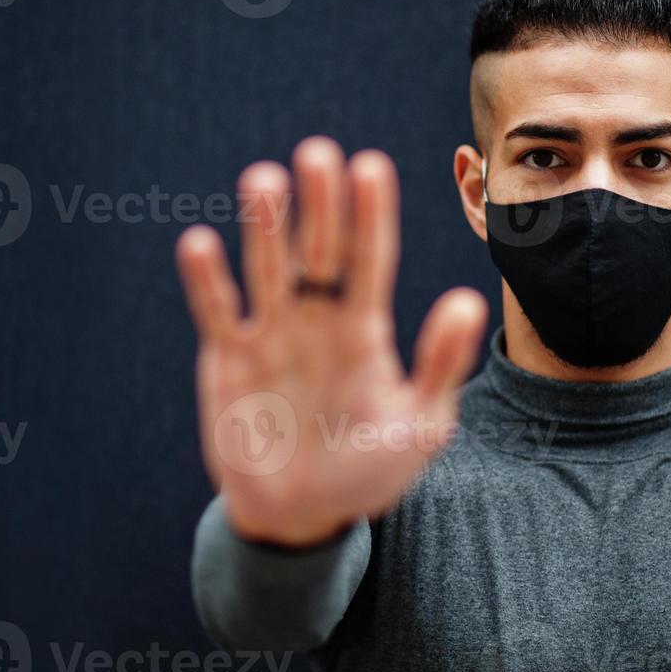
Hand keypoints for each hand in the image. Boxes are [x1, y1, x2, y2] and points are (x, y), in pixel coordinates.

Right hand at [176, 137, 487, 546]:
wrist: (301, 518)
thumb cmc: (366, 473)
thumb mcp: (417, 426)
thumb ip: (440, 365)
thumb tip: (468, 300)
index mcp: (363, 327)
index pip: (368, 260)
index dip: (370, 215)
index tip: (370, 166)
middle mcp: (316, 318)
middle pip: (317, 251)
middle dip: (318, 204)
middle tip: (317, 153)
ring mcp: (270, 334)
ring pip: (267, 268)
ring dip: (265, 226)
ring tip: (264, 178)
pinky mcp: (227, 359)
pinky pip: (218, 312)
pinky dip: (209, 281)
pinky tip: (201, 242)